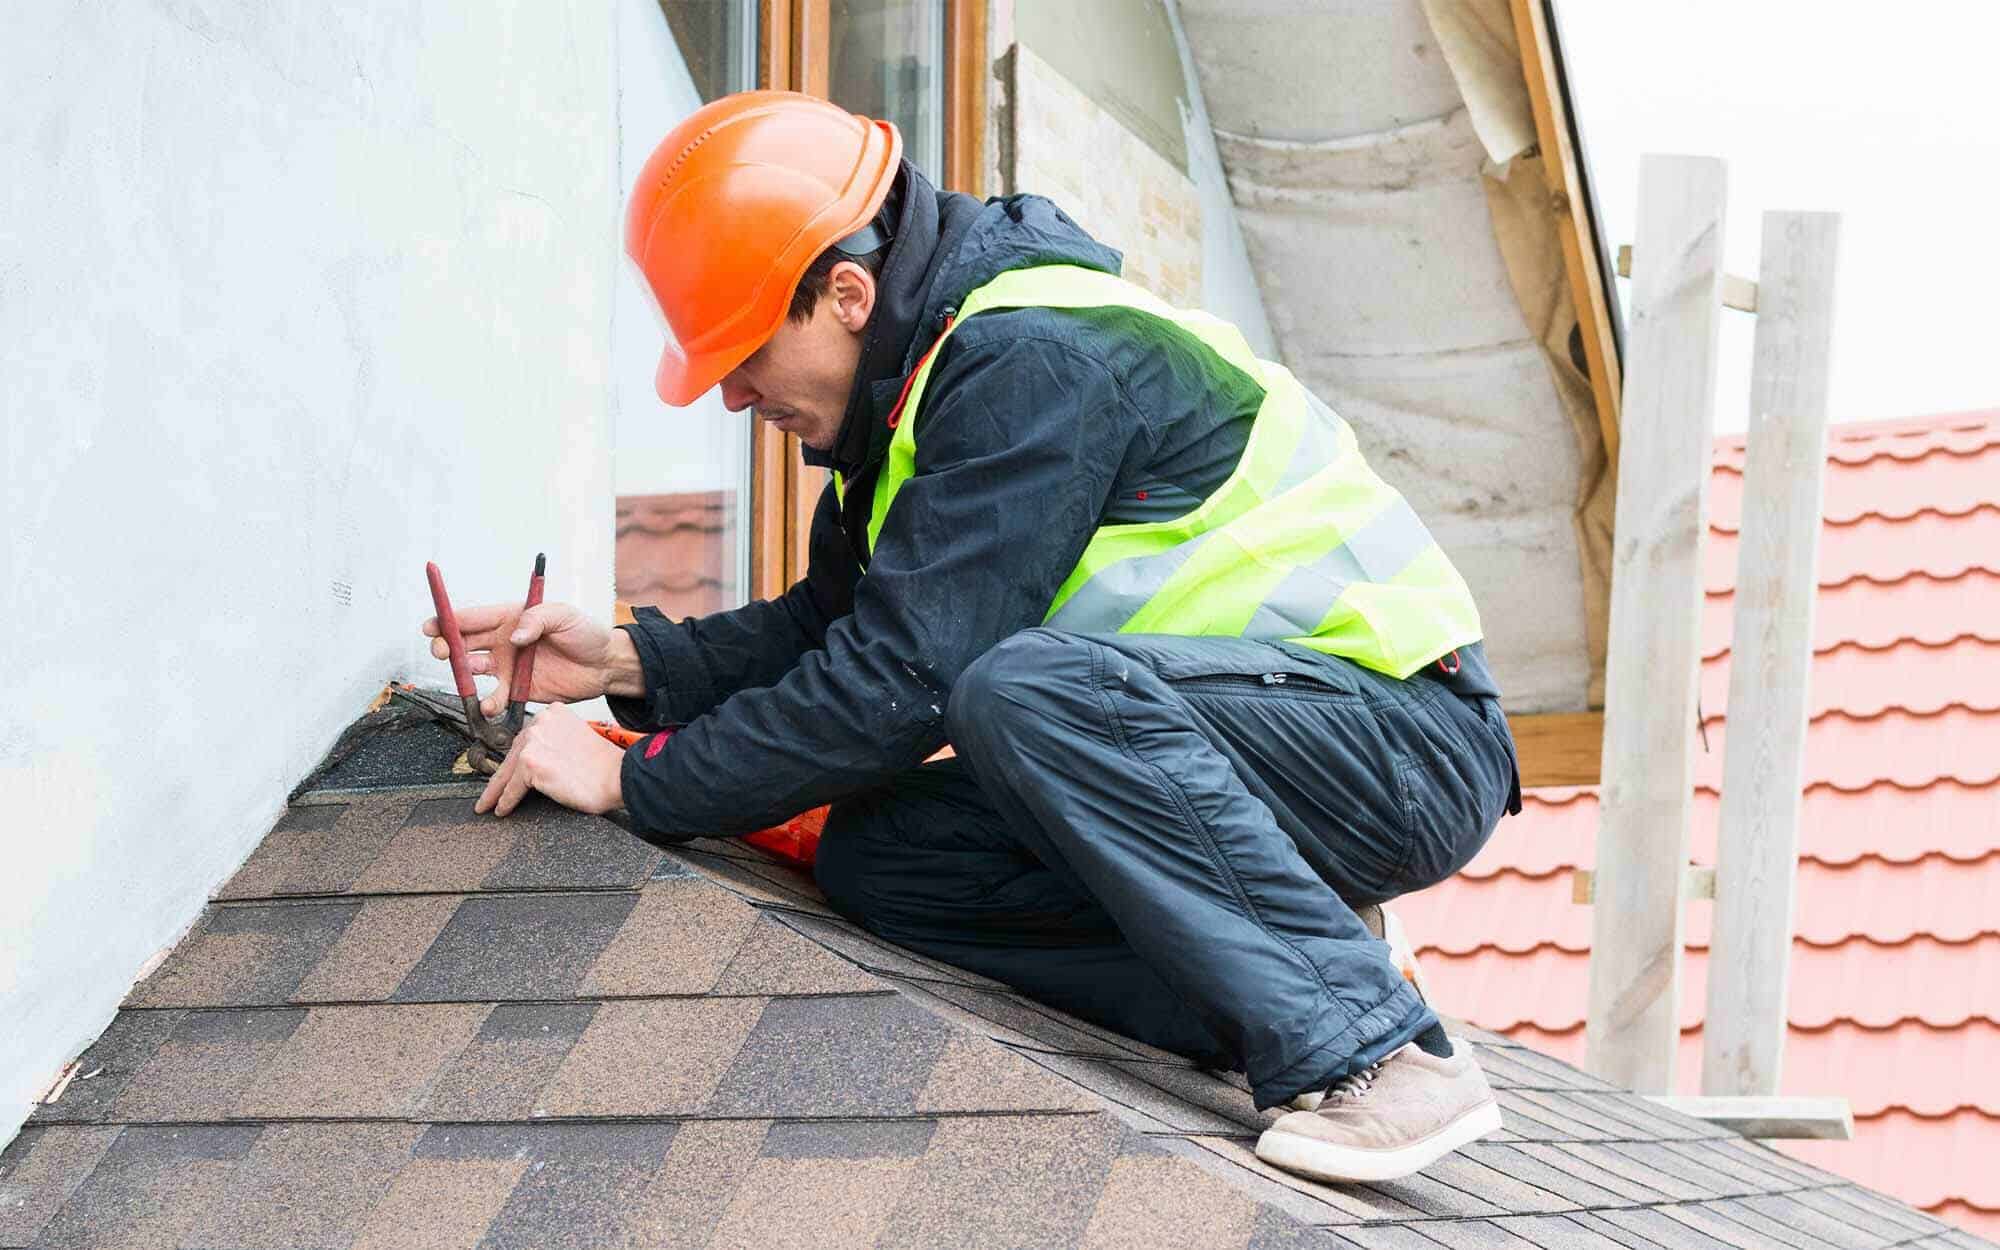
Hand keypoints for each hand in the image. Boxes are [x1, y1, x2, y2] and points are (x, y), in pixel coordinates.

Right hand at [421, 601, 639, 716]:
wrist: (604, 666)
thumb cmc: (586, 633)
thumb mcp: (564, 615)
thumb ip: (537, 619)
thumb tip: (515, 636)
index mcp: (510, 617)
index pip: (472, 618)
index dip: (448, 620)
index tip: (431, 626)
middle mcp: (503, 641)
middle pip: (463, 643)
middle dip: (447, 646)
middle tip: (442, 652)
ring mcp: (507, 666)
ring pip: (473, 670)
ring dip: (462, 675)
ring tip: (466, 678)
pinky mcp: (516, 689)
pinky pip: (494, 695)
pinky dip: (487, 701)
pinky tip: (489, 704)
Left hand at [476, 704, 628, 817]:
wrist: (618, 776)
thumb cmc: (604, 767)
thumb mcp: (576, 742)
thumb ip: (555, 744)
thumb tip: (535, 765)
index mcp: (553, 714)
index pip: (526, 740)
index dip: (515, 760)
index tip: (508, 773)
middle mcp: (541, 722)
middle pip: (512, 755)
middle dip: (500, 777)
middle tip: (490, 794)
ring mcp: (534, 741)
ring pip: (507, 772)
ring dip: (496, 792)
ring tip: (488, 805)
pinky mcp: (531, 763)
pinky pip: (511, 788)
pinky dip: (505, 802)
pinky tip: (503, 810)